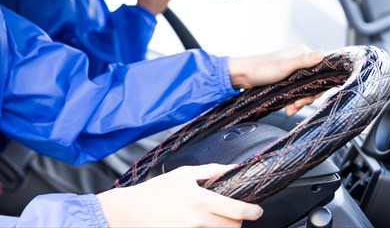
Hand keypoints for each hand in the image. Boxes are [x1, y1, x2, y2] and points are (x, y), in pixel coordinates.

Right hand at [97, 163, 262, 226]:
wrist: (131, 211)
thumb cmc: (155, 191)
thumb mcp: (182, 174)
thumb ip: (209, 171)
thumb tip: (231, 167)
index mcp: (200, 199)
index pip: (236, 210)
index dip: (252, 211)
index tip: (257, 210)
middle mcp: (197, 219)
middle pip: (233, 227)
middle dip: (236, 221)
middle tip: (231, 214)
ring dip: (222, 227)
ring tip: (211, 218)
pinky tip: (198, 224)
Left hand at [228, 45, 324, 115]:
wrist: (241, 76)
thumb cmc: (260, 69)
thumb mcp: (284, 67)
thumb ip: (303, 61)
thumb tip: (323, 53)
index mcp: (302, 53)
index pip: (322, 71)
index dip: (318, 87)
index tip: (310, 97)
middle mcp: (299, 61)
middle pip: (314, 83)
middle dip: (306, 97)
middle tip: (297, 105)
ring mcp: (293, 71)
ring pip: (305, 90)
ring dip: (299, 102)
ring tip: (290, 109)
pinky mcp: (286, 80)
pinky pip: (296, 92)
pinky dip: (293, 102)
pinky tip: (288, 108)